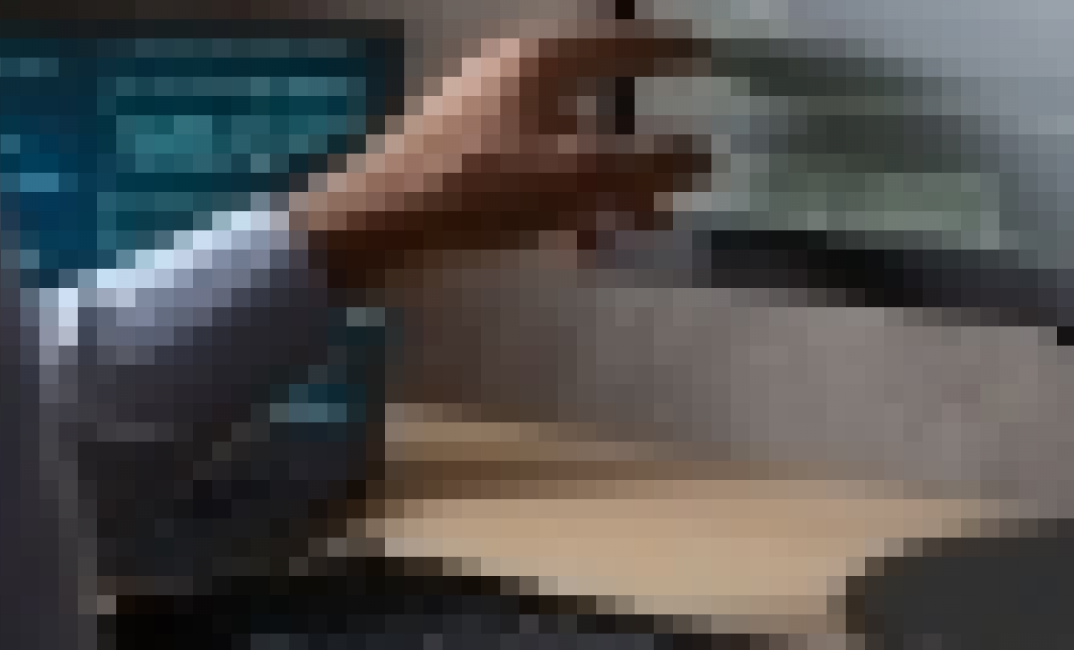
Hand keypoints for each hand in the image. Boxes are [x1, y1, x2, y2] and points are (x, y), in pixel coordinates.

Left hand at [295, 20, 708, 288]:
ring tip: (635, 231)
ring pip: (567, 144)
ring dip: (605, 186)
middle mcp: (512, 78)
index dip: (663, 49)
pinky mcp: (466, 158)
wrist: (368, 228)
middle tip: (674, 187)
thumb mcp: (569, 178)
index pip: (617, 42)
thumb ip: (642, 167)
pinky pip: (536, 170)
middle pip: (595, 102)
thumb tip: (704, 156)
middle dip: (638, 149)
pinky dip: (566, 201)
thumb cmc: (472, 190)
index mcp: (537, 64)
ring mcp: (486, 117)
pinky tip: (580, 244)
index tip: (704, 52)